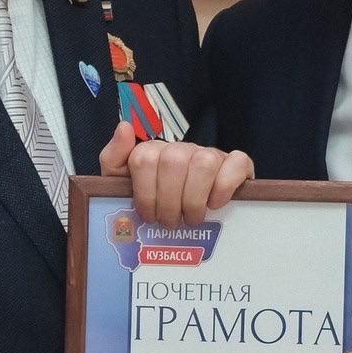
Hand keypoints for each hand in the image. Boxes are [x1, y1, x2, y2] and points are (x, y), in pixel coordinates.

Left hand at [98, 122, 254, 227]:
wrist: (195, 224)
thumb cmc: (159, 205)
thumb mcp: (125, 186)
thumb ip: (114, 159)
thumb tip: (124, 128)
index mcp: (155, 152)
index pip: (144, 159)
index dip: (145, 193)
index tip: (149, 216)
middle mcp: (183, 149)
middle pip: (173, 162)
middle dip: (169, 201)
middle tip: (170, 224)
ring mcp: (211, 154)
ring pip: (203, 162)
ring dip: (194, 198)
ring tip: (191, 219)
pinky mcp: (237, 164)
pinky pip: (237, 162)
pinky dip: (225, 186)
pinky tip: (216, 204)